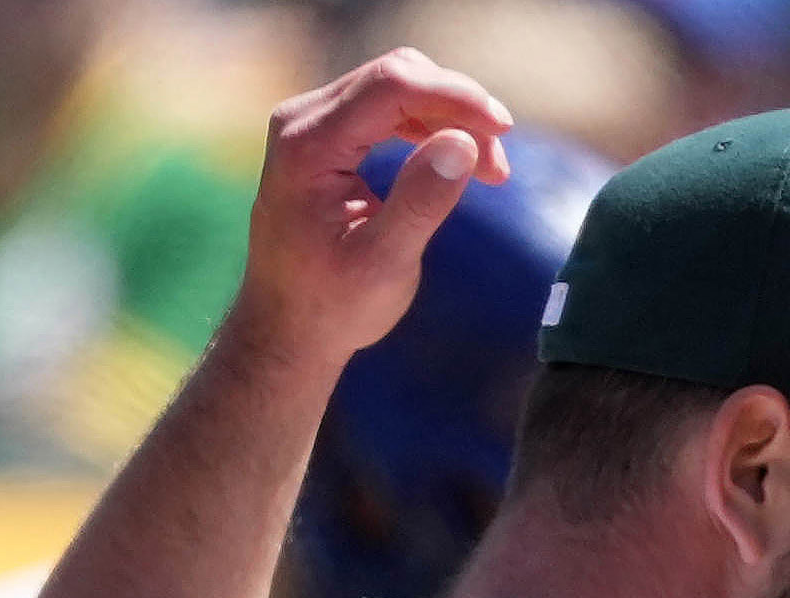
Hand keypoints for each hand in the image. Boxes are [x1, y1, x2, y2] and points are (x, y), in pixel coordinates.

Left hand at [234, 44, 513, 363]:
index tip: (503, 129)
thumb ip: (421, 200)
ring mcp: (312, 125)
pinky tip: (458, 161)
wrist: (286, 329)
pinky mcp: (327, 137)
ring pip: (396, 88)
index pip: (391, 87)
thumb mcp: (383, 264)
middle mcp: (303, 121)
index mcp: (308, 146)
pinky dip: (430, 126)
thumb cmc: (331, 307)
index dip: (454, 97)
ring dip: (449, 117)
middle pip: (395, 76)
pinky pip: (387, 109)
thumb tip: (465, 142)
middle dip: (457, 106)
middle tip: (499, 163)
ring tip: (490, 169)